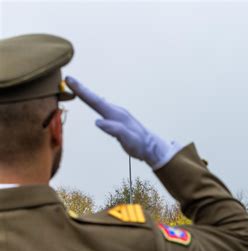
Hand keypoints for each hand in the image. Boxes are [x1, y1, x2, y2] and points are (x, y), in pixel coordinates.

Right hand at [66, 76, 182, 169]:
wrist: (151, 147)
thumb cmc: (140, 144)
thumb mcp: (128, 140)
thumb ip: (115, 130)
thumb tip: (98, 121)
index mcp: (116, 115)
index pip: (95, 101)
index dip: (82, 91)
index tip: (70, 80)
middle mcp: (116, 111)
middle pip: (95, 99)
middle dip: (81, 89)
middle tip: (68, 78)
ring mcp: (117, 115)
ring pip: (98, 102)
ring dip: (86, 94)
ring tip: (75, 87)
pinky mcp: (116, 120)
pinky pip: (101, 108)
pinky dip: (93, 102)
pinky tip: (91, 102)